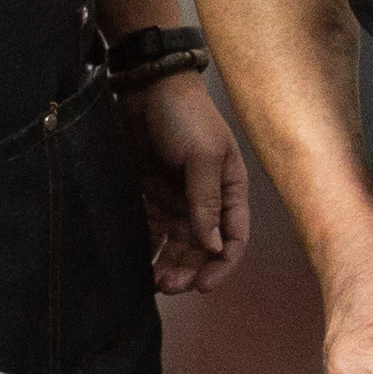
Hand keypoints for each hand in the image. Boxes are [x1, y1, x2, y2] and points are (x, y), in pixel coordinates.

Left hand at [130, 70, 247, 293]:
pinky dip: (147, 247)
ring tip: (153, 281)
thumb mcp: (203, 156)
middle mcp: (206, 200)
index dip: (221, 265)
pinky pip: (151, 229)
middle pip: (201, 247)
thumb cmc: (185, 115)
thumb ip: (207, 202)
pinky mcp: (150, 194)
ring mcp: (177, 198)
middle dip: (188, 269)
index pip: (233, 238)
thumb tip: (213, 246)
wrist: (147, 88)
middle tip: (170, 285)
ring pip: (175, 243)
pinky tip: (138, 261)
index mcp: (230, 190)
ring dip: (167, 264)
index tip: (203, 285)